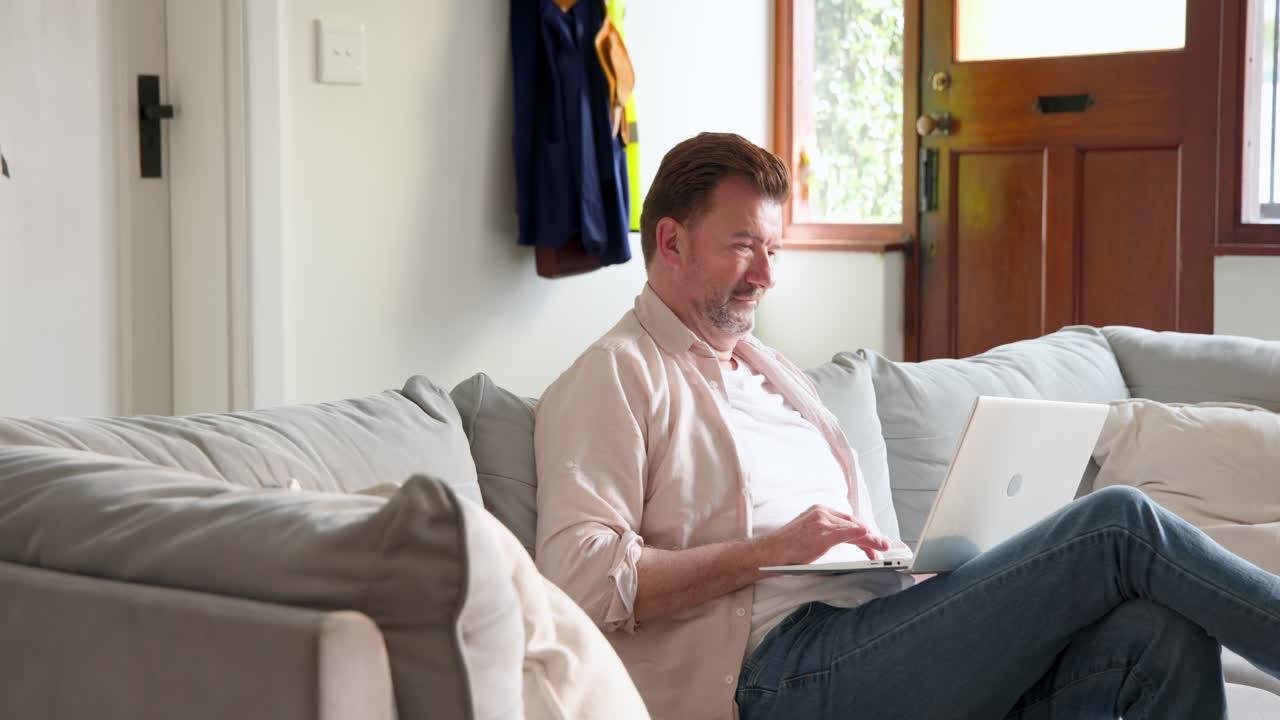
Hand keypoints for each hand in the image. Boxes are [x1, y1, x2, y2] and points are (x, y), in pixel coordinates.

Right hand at [756, 504, 890, 565]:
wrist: (769, 553)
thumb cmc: (785, 550)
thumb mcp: (808, 536)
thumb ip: (825, 535)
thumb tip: (846, 543)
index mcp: (818, 512)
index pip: (847, 520)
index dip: (862, 532)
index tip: (871, 541)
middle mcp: (822, 513)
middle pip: (854, 523)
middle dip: (870, 536)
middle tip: (882, 546)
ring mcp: (822, 521)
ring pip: (855, 528)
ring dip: (871, 539)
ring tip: (882, 547)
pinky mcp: (823, 532)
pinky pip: (849, 532)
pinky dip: (862, 535)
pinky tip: (871, 538)